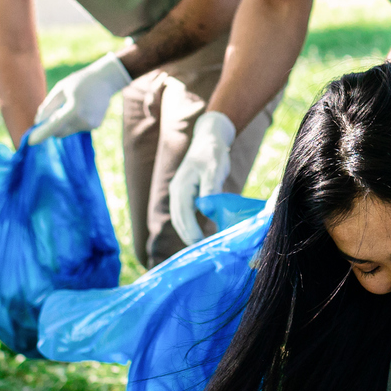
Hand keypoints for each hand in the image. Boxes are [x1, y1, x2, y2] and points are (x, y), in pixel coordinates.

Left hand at [30, 53, 131, 142]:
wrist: (106, 80)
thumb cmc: (80, 81)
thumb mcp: (61, 88)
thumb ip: (48, 106)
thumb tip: (37, 122)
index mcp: (73, 109)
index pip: (53, 126)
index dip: (41, 134)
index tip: (29, 142)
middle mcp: (83, 120)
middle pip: (59, 132)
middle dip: (51, 127)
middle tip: (49, 115)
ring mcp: (91, 125)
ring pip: (68, 131)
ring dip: (64, 123)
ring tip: (72, 104)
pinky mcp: (95, 126)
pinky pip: (78, 128)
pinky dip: (74, 122)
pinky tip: (82, 107)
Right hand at [168, 110, 235, 245]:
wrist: (208, 139)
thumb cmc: (213, 154)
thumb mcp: (214, 169)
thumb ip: (210, 188)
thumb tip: (205, 209)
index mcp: (181, 187)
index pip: (183, 214)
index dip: (191, 231)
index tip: (201, 243)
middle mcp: (176, 192)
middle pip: (178, 220)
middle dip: (188, 237)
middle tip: (202, 251)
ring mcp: (178, 194)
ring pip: (179, 219)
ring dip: (188, 233)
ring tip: (200, 246)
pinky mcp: (184, 195)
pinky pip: (184, 215)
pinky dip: (189, 226)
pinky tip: (199, 234)